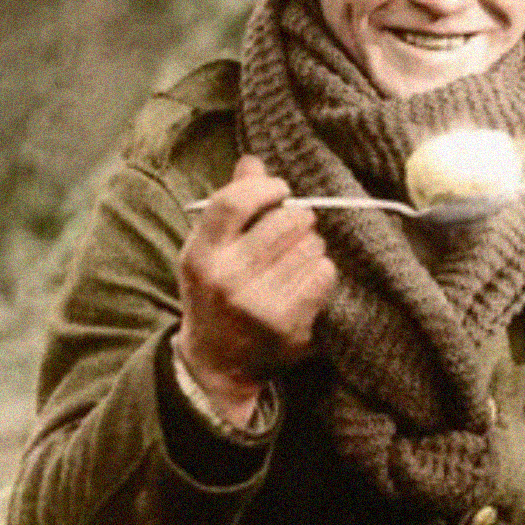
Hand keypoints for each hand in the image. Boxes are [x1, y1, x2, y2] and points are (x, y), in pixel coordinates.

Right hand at [175, 156, 336, 421]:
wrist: (218, 361)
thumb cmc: (216, 292)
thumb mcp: (209, 249)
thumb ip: (230, 204)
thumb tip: (254, 162)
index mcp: (200, 254)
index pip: (234, 202)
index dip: (266, 188)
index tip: (279, 190)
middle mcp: (226, 279)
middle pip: (284, 221)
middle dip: (297, 218)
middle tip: (295, 228)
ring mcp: (257, 304)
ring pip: (309, 247)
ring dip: (311, 246)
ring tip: (297, 258)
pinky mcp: (288, 324)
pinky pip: (324, 275)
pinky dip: (322, 271)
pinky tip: (307, 279)